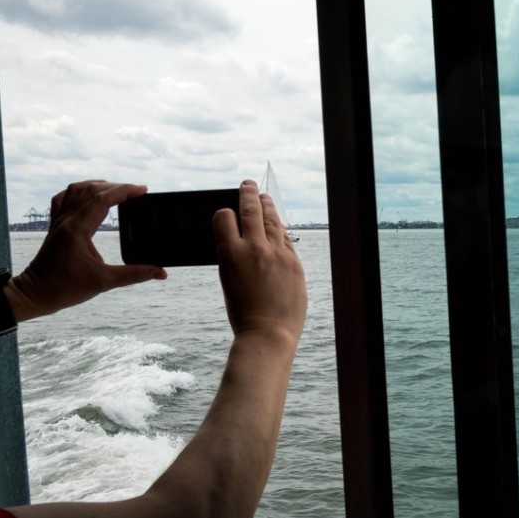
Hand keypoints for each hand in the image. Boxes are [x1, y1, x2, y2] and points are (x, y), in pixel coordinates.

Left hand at [5, 181, 167, 322]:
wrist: (34, 295)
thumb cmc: (64, 288)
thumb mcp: (103, 282)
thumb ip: (135, 275)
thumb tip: (161, 272)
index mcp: (77, 229)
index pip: (102, 199)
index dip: (125, 191)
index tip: (143, 190)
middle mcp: (66, 220)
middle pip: (92, 190)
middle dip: (117, 187)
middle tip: (137, 193)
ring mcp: (58, 221)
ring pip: (77, 190)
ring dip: (98, 186)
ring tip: (117, 191)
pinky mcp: (55, 226)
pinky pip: (63, 198)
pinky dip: (79, 192)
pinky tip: (90, 196)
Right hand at [213, 180, 305, 343]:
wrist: (269, 333)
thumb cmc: (243, 313)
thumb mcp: (228, 281)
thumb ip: (233, 256)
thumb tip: (239, 240)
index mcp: (231, 254)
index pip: (224, 218)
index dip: (224, 213)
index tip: (227, 212)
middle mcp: (254, 248)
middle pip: (251, 210)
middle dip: (248, 194)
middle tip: (247, 184)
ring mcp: (277, 253)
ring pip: (271, 220)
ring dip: (267, 205)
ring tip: (263, 197)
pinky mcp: (294, 261)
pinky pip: (285, 238)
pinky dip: (279, 228)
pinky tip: (277, 223)